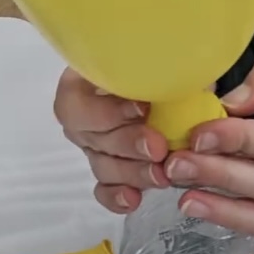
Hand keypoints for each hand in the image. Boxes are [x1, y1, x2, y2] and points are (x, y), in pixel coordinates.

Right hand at [53, 68, 169, 211]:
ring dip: (132, 172)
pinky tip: (135, 198)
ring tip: (162, 174)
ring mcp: (95, 145)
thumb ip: (158, 63)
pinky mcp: (111, 169)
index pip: (76, 103)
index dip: (106, 111)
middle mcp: (83, 116)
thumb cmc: (158, 62)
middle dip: (127, 145)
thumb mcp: (155, 55)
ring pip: (104, 165)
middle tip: (158, 147)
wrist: (172, 79)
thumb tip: (177, 71)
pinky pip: (105, 187)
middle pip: (93, 138)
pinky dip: (117, 196)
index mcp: (81, 81)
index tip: (143, 108)